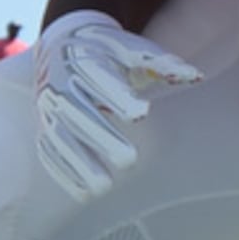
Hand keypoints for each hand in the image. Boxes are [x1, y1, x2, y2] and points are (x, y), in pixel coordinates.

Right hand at [32, 9, 202, 202]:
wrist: (61, 45)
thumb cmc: (107, 50)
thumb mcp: (130, 49)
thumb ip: (160, 62)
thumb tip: (194, 75)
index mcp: (83, 59)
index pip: (98, 76)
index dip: (117, 94)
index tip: (141, 112)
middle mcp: (61, 83)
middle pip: (77, 112)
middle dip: (101, 137)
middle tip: (128, 160)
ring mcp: (50, 108)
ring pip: (60, 136)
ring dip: (80, 164)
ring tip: (104, 188)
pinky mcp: (44, 126)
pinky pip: (49, 150)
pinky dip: (66, 172)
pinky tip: (85, 194)